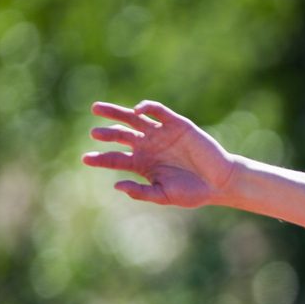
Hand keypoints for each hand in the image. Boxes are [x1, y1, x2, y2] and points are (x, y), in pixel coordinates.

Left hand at [83, 101, 236, 207]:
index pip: (115, 158)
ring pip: (133, 119)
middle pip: (121, 134)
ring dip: (116, 113)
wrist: (219, 182)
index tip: (86, 159)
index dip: (100, 158)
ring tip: (97, 109)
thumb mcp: (164, 196)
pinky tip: (137, 110)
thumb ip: (141, 192)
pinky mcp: (177, 124)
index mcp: (142, 164)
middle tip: (94, 133)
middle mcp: (148, 146)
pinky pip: (158, 111)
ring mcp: (161, 134)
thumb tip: (116, 185)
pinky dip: (147, 108)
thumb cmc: (192, 192)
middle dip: (106, 133)